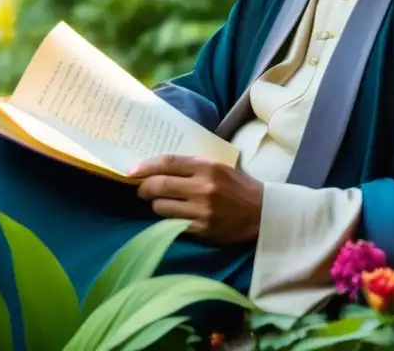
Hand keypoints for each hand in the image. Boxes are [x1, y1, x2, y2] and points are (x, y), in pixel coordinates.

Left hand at [131, 155, 263, 244]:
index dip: (145, 166)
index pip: (167, 163)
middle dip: (143, 188)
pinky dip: (168, 219)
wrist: (262, 213)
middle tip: (141, 190)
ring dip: (156, 205)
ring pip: (161, 207)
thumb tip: (158, 168)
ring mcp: (201, 210)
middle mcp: (203, 187)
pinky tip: (174, 216)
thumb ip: (192, 166)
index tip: (132, 171)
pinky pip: (172, 223)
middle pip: (158, 185)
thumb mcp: (218, 167)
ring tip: (163, 203)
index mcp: (207, 167)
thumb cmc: (238, 186)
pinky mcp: (201, 230)